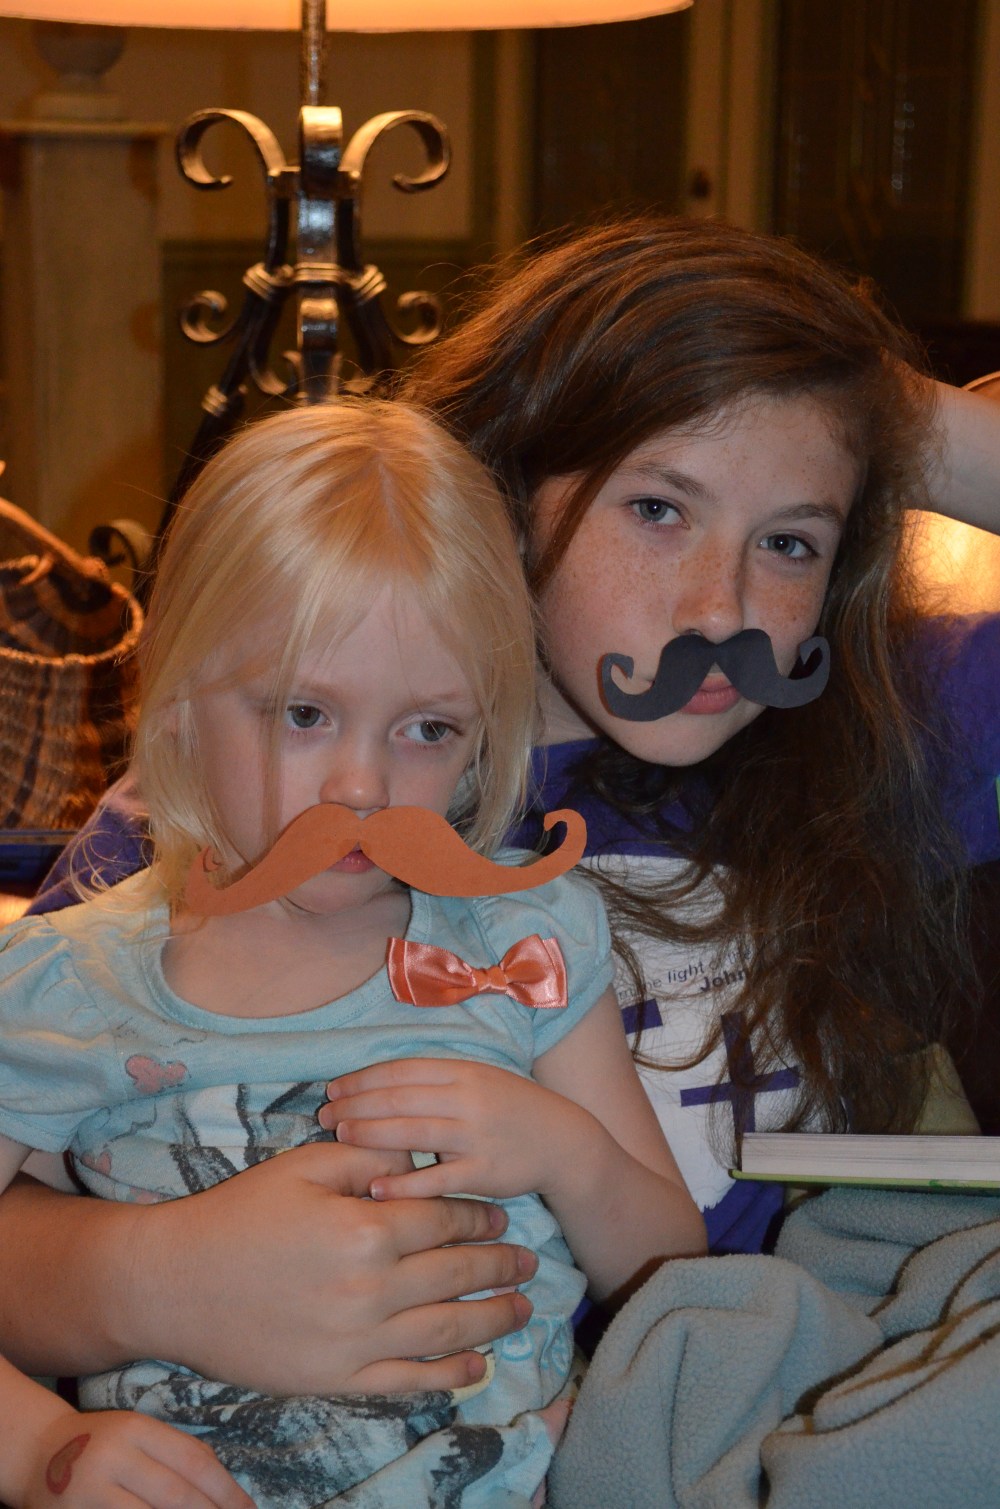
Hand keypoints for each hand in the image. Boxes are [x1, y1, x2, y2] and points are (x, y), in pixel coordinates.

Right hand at [23, 1410, 251, 1508]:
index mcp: (138, 1429)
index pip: (194, 1461)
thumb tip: (226, 1486)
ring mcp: (92, 1489)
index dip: (226, 1490)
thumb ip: (177, 1453)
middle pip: (176, 1494)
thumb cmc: (103, 1445)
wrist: (38, 1454)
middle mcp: (116, 1456)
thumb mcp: (139, 1434)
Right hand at [125, 1141, 535, 1395]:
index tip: (499, 1214)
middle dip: (498, 1265)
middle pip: (455, 1275)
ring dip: (491, 1319)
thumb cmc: (240, 1214)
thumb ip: (368, 1154)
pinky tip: (476, 1366)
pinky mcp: (338, 1378)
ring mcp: (356, 1340)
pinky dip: (449, 1375)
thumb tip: (420, 1153)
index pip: (442, 1220)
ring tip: (520, 1308)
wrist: (177, 1284)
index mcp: (365, 1229)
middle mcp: (370, 1289)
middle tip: (527, 1261)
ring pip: (445, 1331)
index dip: (477, 1215)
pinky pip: (408, 1379)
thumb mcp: (304, 1165)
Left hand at [322, 1059, 594, 1201]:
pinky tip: (376, 1187)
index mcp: (462, 1072)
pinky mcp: (484, 1173)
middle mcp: (467, 1099)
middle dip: (356, 1107)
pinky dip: (405, 1183)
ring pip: (414, 1133)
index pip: (401, 1071)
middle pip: (400, 1099)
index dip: (363, 1079)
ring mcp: (476, 1136)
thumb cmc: (509, 1109)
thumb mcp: (477, 1079)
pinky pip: (438, 1179)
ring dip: (372, 1135)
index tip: (333, 1089)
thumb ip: (434, 1081)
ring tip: (340, 1138)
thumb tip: (377, 1085)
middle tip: (324, 1116)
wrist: (561, 1141)